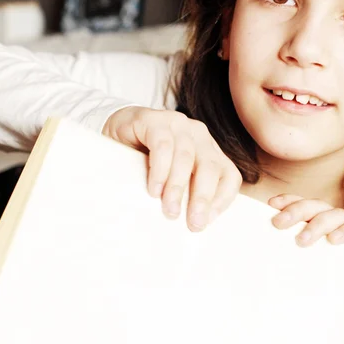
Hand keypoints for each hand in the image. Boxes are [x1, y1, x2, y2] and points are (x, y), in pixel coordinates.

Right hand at [103, 106, 241, 230]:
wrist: (114, 134)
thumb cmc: (144, 162)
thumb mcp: (171, 180)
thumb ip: (185, 194)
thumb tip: (193, 224)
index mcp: (209, 151)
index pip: (229, 175)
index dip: (222, 199)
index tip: (206, 221)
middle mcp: (199, 135)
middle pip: (210, 167)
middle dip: (203, 198)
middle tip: (194, 223)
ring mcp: (177, 124)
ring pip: (186, 157)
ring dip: (177, 187)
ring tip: (169, 210)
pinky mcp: (153, 119)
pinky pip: (162, 145)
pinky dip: (160, 169)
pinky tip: (154, 189)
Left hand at [268, 194, 343, 343]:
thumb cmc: (326, 291)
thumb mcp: (303, 272)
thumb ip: (287, 260)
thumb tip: (252, 260)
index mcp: (316, 225)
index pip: (302, 205)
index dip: (288, 201)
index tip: (270, 205)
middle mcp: (335, 222)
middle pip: (315, 206)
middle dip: (296, 211)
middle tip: (279, 224)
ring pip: (336, 214)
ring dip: (318, 224)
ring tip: (303, 241)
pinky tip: (335, 240)